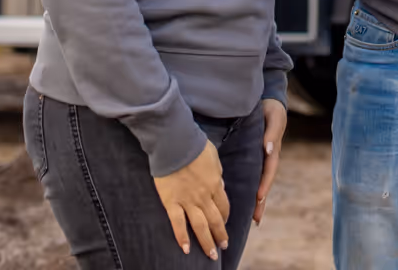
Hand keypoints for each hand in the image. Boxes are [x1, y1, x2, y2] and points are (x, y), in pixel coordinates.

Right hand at [154, 139, 229, 258]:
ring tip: (211, 255)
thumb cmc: (194, 145)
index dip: (225, 217)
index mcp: (215, 183)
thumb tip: (220, 184)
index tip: (225, 223)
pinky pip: (177, 223)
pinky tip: (186, 249)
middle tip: (223, 246)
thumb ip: (218, 172)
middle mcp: (203, 196)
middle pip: (215, 220)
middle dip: (220, 235)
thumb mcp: (213, 156)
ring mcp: (187, 201)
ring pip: (200, 226)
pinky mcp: (171, 202)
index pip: (223, 206)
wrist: (174, 143)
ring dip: (207, 242)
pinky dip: (182, 238)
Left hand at [253, 98, 287, 225]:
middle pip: (264, 182)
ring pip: (256, 180)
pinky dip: (247, 186)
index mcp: (273, 150)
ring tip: (250, 217)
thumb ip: (273, 132)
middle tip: (256, 219)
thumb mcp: (275, 117)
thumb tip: (269, 149)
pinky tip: (239, 196)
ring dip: (254, 198)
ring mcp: (260, 157)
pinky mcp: (252, 155)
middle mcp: (267, 157)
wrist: (268, 100)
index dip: (264, 185)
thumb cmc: (272, 109)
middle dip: (260, 201)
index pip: (269, 171)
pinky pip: (250, 173)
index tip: (259, 198)